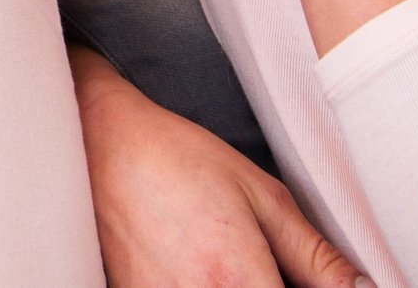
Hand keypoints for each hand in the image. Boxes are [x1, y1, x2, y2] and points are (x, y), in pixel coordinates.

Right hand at [73, 50, 362, 287]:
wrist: (100, 145)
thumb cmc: (181, 159)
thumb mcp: (261, 196)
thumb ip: (316, 256)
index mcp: (237, 281)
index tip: (311, 281)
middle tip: (270, 266)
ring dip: (246, 286)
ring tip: (239, 263)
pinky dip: (210, 287)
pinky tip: (206, 266)